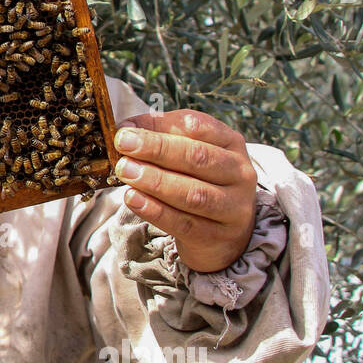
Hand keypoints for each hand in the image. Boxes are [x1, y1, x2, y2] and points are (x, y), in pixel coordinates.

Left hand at [112, 110, 258, 272]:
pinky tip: (133, 199)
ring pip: (193, 193)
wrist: (225, 234)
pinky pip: (184, 223)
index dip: (160, 126)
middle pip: (197, 157)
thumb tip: (127, 128)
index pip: (198, 126)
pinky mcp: (217, 236)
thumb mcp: (189, 155)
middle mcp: (239, 172)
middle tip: (123, 144)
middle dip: (157, 149)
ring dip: (155, 181)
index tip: (126, 130)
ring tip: (125, 171)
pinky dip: (156, 211)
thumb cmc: (199, 182)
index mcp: (231, 142)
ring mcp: (233, 207)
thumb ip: (162, 138)